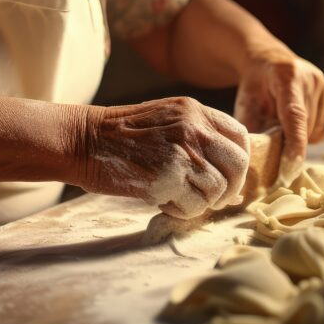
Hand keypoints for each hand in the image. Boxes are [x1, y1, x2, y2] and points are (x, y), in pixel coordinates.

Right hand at [80, 97, 249, 218]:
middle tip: (213, 198)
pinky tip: (165, 203)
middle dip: (230, 188)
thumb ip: (197, 137)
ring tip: (177, 198)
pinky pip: (194, 207)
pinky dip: (182, 212)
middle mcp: (193, 128)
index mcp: (194, 111)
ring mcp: (182, 152)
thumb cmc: (121, 136)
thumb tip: (230, 180)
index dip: (239, 162)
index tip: (228, 177)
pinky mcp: (168, 178)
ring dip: (201, 202)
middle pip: (238, 165)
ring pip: (217, 190)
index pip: (240, 137)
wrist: (83, 140)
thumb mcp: (165, 120)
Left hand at [233, 46, 323, 163]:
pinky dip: (313, 133)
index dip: (295, 142)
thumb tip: (258, 162)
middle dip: (291, 139)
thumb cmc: (255, 87)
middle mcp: (311, 80)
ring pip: (317, 130)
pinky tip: (299, 126)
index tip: (290, 165)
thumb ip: (253, 130)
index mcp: (287, 77)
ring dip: (302, 136)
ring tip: (284, 124)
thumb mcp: (246, 105)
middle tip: (274, 135)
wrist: (269, 62)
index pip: (295, 115)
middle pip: (306, 126)